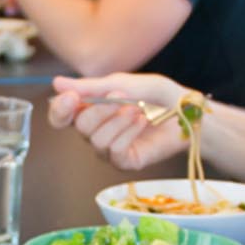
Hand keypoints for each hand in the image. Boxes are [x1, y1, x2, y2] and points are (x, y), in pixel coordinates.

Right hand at [47, 73, 195, 171]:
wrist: (188, 111)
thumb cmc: (158, 95)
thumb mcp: (124, 83)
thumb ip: (92, 86)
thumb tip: (56, 83)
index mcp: (91, 109)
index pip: (61, 116)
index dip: (60, 109)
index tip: (72, 98)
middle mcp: (96, 131)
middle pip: (79, 127)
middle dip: (99, 111)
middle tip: (121, 97)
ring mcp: (110, 148)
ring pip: (96, 141)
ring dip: (117, 122)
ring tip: (138, 109)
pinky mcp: (125, 161)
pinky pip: (114, 151)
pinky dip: (128, 133)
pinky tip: (142, 121)